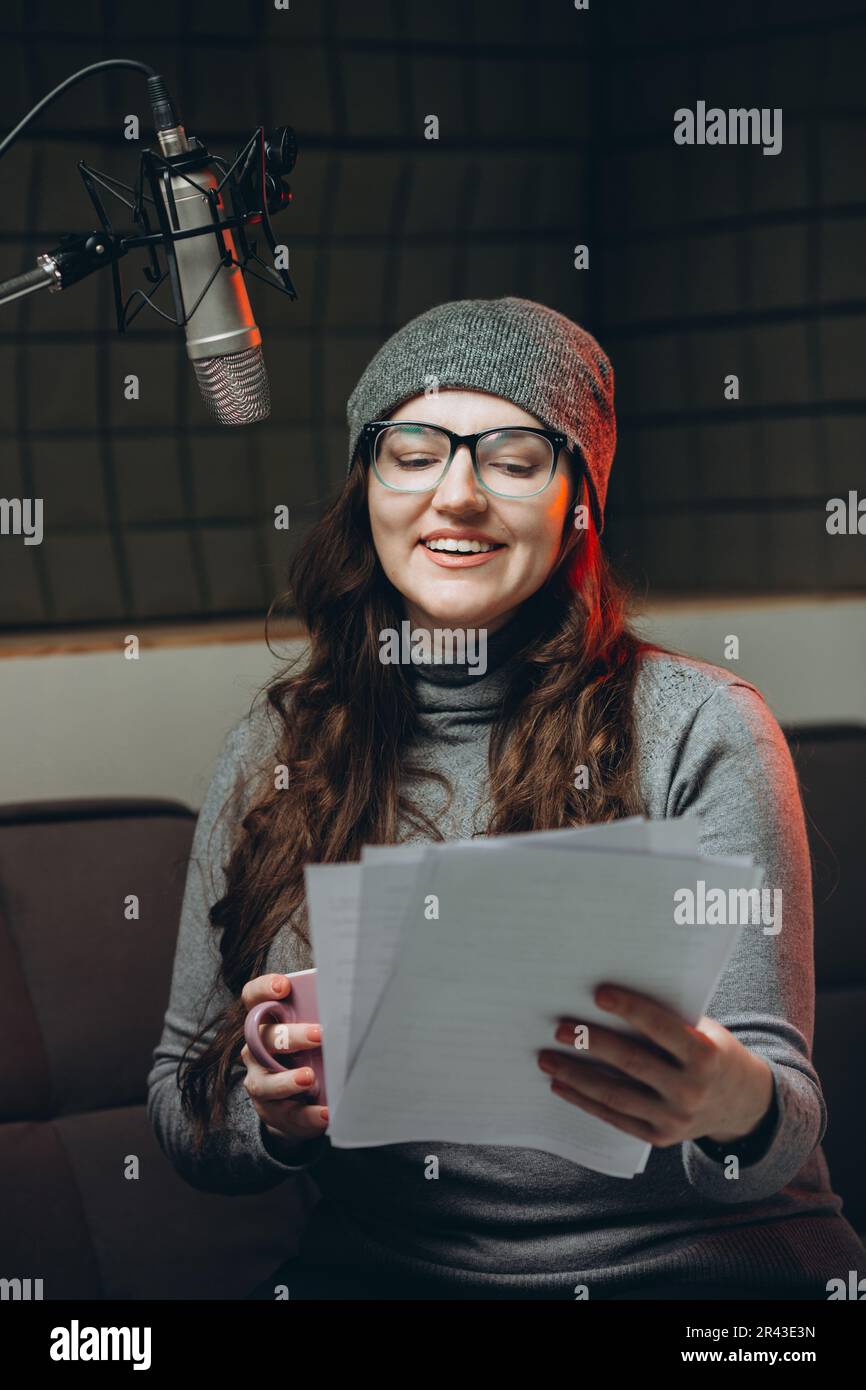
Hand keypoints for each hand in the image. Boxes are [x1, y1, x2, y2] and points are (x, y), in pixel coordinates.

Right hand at [240, 973, 328, 1145]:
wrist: (295, 1103)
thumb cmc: (307, 1054)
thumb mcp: (309, 1032)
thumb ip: (320, 1016)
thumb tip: (358, 1001)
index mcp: (264, 1022)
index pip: (253, 998)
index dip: (264, 989)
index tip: (284, 987)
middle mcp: (255, 1050)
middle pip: (263, 1038)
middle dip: (291, 1036)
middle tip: (319, 1035)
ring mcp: (260, 1082)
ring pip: (265, 1081)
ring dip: (288, 1080)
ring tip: (310, 1078)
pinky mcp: (272, 1111)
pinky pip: (288, 1113)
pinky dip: (308, 1114)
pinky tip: (326, 1112)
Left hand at [538, 984, 774, 1148]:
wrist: (741, 1104)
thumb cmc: (713, 1052)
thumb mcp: (704, 1032)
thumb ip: (668, 1021)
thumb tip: (609, 998)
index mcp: (705, 1056)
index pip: (661, 1028)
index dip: (630, 1009)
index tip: (598, 994)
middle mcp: (691, 1090)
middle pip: (632, 1063)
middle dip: (592, 1044)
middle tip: (560, 1029)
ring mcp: (675, 1118)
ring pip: (616, 1095)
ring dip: (576, 1076)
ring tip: (547, 1058)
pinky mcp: (660, 1137)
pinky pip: (616, 1117)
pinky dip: (585, 1101)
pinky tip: (561, 1084)